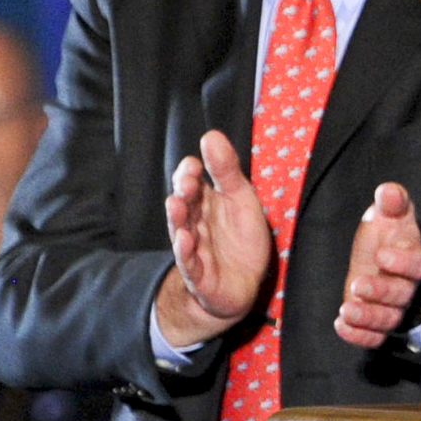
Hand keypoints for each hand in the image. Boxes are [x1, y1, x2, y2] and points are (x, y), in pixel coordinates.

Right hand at [154, 130, 272, 348]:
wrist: (244, 285)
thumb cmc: (239, 239)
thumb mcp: (240, 197)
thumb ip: (226, 169)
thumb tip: (211, 134)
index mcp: (203, 203)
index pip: (189, 182)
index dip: (188, 173)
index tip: (193, 165)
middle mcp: (194, 223)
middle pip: (184, 205)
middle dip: (183, 192)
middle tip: (187, 181)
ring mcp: (194, 249)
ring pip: (181, 231)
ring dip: (178, 219)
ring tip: (176, 204)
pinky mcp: (199, 275)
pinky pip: (189, 263)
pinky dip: (185, 252)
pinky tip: (185, 240)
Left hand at [335, 182, 420, 348]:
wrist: (378, 251)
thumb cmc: (387, 231)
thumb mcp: (388, 212)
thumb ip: (391, 202)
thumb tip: (388, 191)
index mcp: (414, 257)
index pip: (418, 264)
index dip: (403, 261)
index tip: (382, 254)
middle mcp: (407, 286)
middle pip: (401, 295)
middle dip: (380, 291)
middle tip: (357, 284)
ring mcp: (393, 307)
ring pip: (389, 319)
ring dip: (368, 317)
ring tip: (346, 310)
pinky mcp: (377, 321)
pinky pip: (375, 336)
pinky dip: (359, 336)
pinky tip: (341, 326)